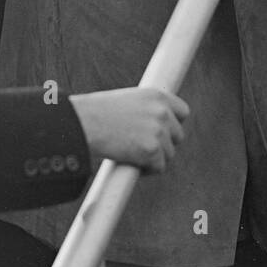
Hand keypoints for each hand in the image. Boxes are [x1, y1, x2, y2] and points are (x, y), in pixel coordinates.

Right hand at [69, 88, 188, 173]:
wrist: (84, 123)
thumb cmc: (97, 113)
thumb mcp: (127, 100)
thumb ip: (146, 110)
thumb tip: (155, 127)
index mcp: (157, 96)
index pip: (183, 111)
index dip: (173, 124)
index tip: (162, 132)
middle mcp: (162, 112)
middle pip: (177, 136)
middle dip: (163, 144)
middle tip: (142, 148)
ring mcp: (159, 131)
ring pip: (169, 154)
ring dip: (154, 158)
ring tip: (133, 156)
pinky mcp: (152, 150)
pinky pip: (159, 167)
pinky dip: (147, 170)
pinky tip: (132, 164)